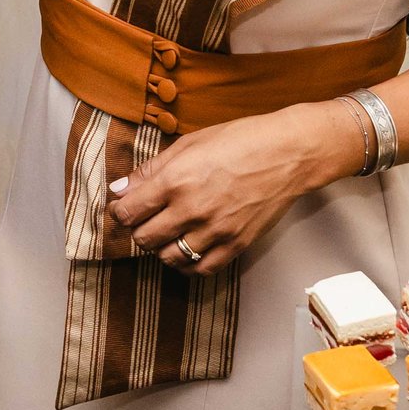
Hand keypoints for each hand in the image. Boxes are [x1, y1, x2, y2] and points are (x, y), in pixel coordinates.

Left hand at [106, 101, 365, 274]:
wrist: (288, 153)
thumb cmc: (239, 140)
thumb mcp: (188, 144)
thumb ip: (150, 170)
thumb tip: (120, 189)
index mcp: (176, 180)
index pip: (129, 212)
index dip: (119, 212)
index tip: (123, 208)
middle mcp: (192, 209)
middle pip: (144, 239)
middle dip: (138, 230)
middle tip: (144, 219)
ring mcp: (215, 231)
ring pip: (169, 258)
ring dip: (161, 248)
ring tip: (167, 233)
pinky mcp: (236, 245)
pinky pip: (200, 269)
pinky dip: (187, 264)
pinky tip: (188, 248)